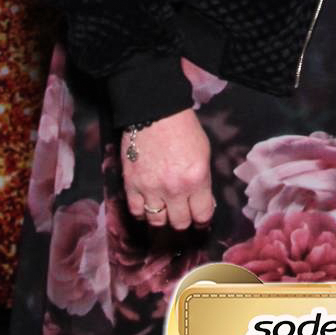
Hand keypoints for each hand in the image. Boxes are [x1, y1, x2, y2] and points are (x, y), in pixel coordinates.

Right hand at [121, 108, 215, 230]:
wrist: (154, 112)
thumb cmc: (183, 129)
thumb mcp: (203, 153)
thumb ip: (202, 181)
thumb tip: (202, 202)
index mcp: (196, 179)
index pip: (202, 214)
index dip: (203, 219)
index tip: (200, 218)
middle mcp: (174, 189)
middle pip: (180, 222)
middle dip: (184, 219)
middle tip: (182, 212)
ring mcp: (151, 189)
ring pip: (157, 222)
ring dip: (162, 217)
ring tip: (164, 209)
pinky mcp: (131, 185)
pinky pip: (136, 212)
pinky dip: (142, 212)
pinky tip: (147, 204)